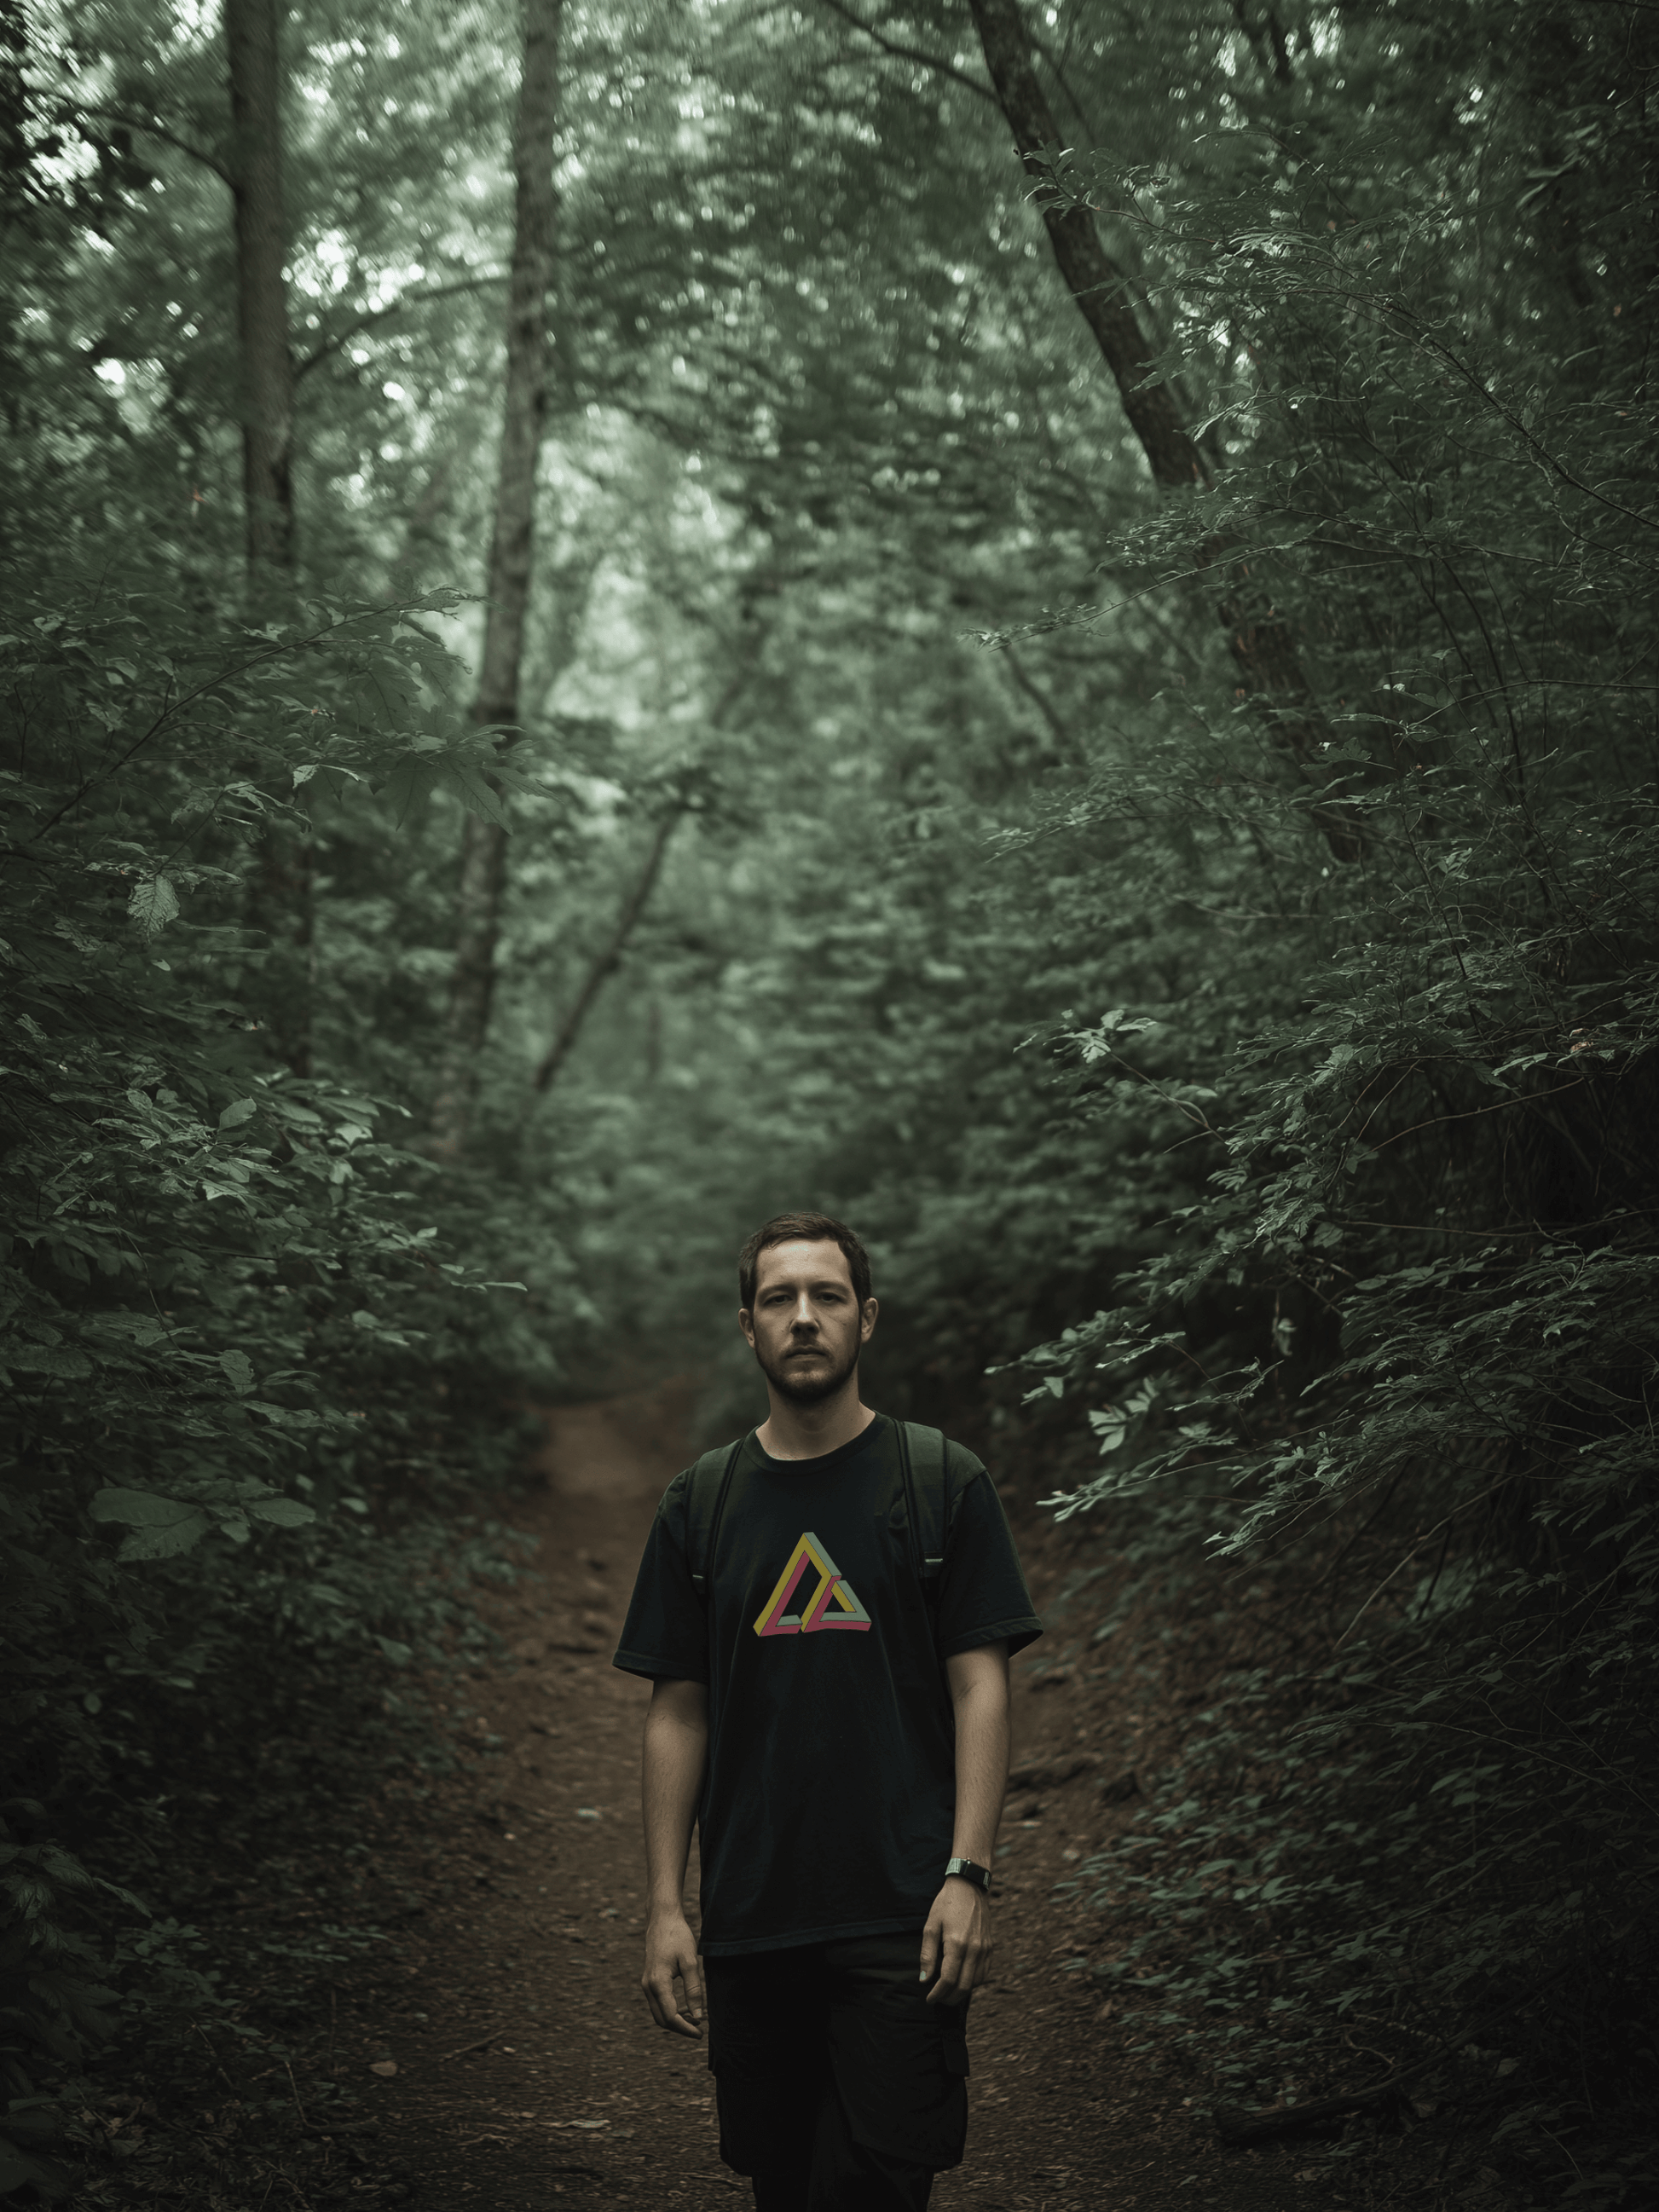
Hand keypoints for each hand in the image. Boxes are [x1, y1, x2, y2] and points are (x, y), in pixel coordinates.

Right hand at [641, 1909, 703, 2036]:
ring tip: (696, 2019)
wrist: (662, 1919)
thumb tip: (698, 2015)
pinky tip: (686, 2007)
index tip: (701, 2033)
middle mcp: (648, 1986)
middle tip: (699, 2029)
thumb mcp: (690, 1961)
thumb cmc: (678, 1937)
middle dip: (680, 2028)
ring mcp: (646, 1983)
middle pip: (662, 2019)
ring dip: (675, 2020)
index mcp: (658, 1983)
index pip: (671, 2016)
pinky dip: (670, 2010)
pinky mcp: (648, 1980)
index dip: (686, 2028)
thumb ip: (694, 1989)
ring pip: (658, 2013)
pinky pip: (657, 2003)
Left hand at [919, 1877, 992, 2005]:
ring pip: (975, 1983)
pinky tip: (963, 1980)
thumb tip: (924, 1979)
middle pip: (963, 1987)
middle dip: (949, 1998)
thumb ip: (927, 1954)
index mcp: (957, 1943)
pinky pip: (984, 1973)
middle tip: (938, 1999)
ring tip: (948, 1992)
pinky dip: (973, 1983)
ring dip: (962, 1992)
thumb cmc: (947, 1904)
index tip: (929, 1999)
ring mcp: (985, 1949)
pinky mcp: (990, 1947)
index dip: (937, 1994)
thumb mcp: (931, 1925)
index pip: (948, 1980)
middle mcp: (974, 1949)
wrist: (969, 1887)